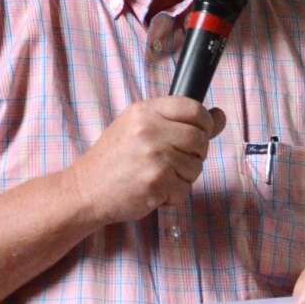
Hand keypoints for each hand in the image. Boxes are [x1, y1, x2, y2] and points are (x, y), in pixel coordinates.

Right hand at [69, 97, 224, 224]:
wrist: (84, 190)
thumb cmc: (115, 159)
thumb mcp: (140, 127)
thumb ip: (178, 120)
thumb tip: (219, 116)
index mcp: (145, 111)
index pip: (194, 108)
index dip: (203, 123)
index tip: (198, 133)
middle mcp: (150, 130)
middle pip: (200, 139)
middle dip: (194, 154)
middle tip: (173, 161)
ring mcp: (154, 156)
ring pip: (196, 166)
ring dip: (183, 176)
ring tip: (159, 176)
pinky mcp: (157, 182)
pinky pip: (185, 188)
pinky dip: (174, 194)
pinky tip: (154, 190)